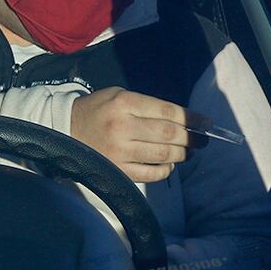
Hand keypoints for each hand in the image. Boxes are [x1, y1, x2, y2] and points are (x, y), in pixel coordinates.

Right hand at [71, 86, 210, 183]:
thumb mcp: (120, 96)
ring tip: (189, 152)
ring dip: (182, 154)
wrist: (64, 130)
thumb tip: (182, 119)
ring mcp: (118, 151)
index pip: (168, 111)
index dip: (192, 119)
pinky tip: (169, 165)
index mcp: (124, 103)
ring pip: (163, 155)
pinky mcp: (116, 170)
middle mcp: (122, 127)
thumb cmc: (98, 110)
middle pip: (169, 134)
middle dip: (192, 138)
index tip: (206, 124)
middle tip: (203, 140)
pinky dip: (165, 171)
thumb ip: (148, 106)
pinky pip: (150, 174)